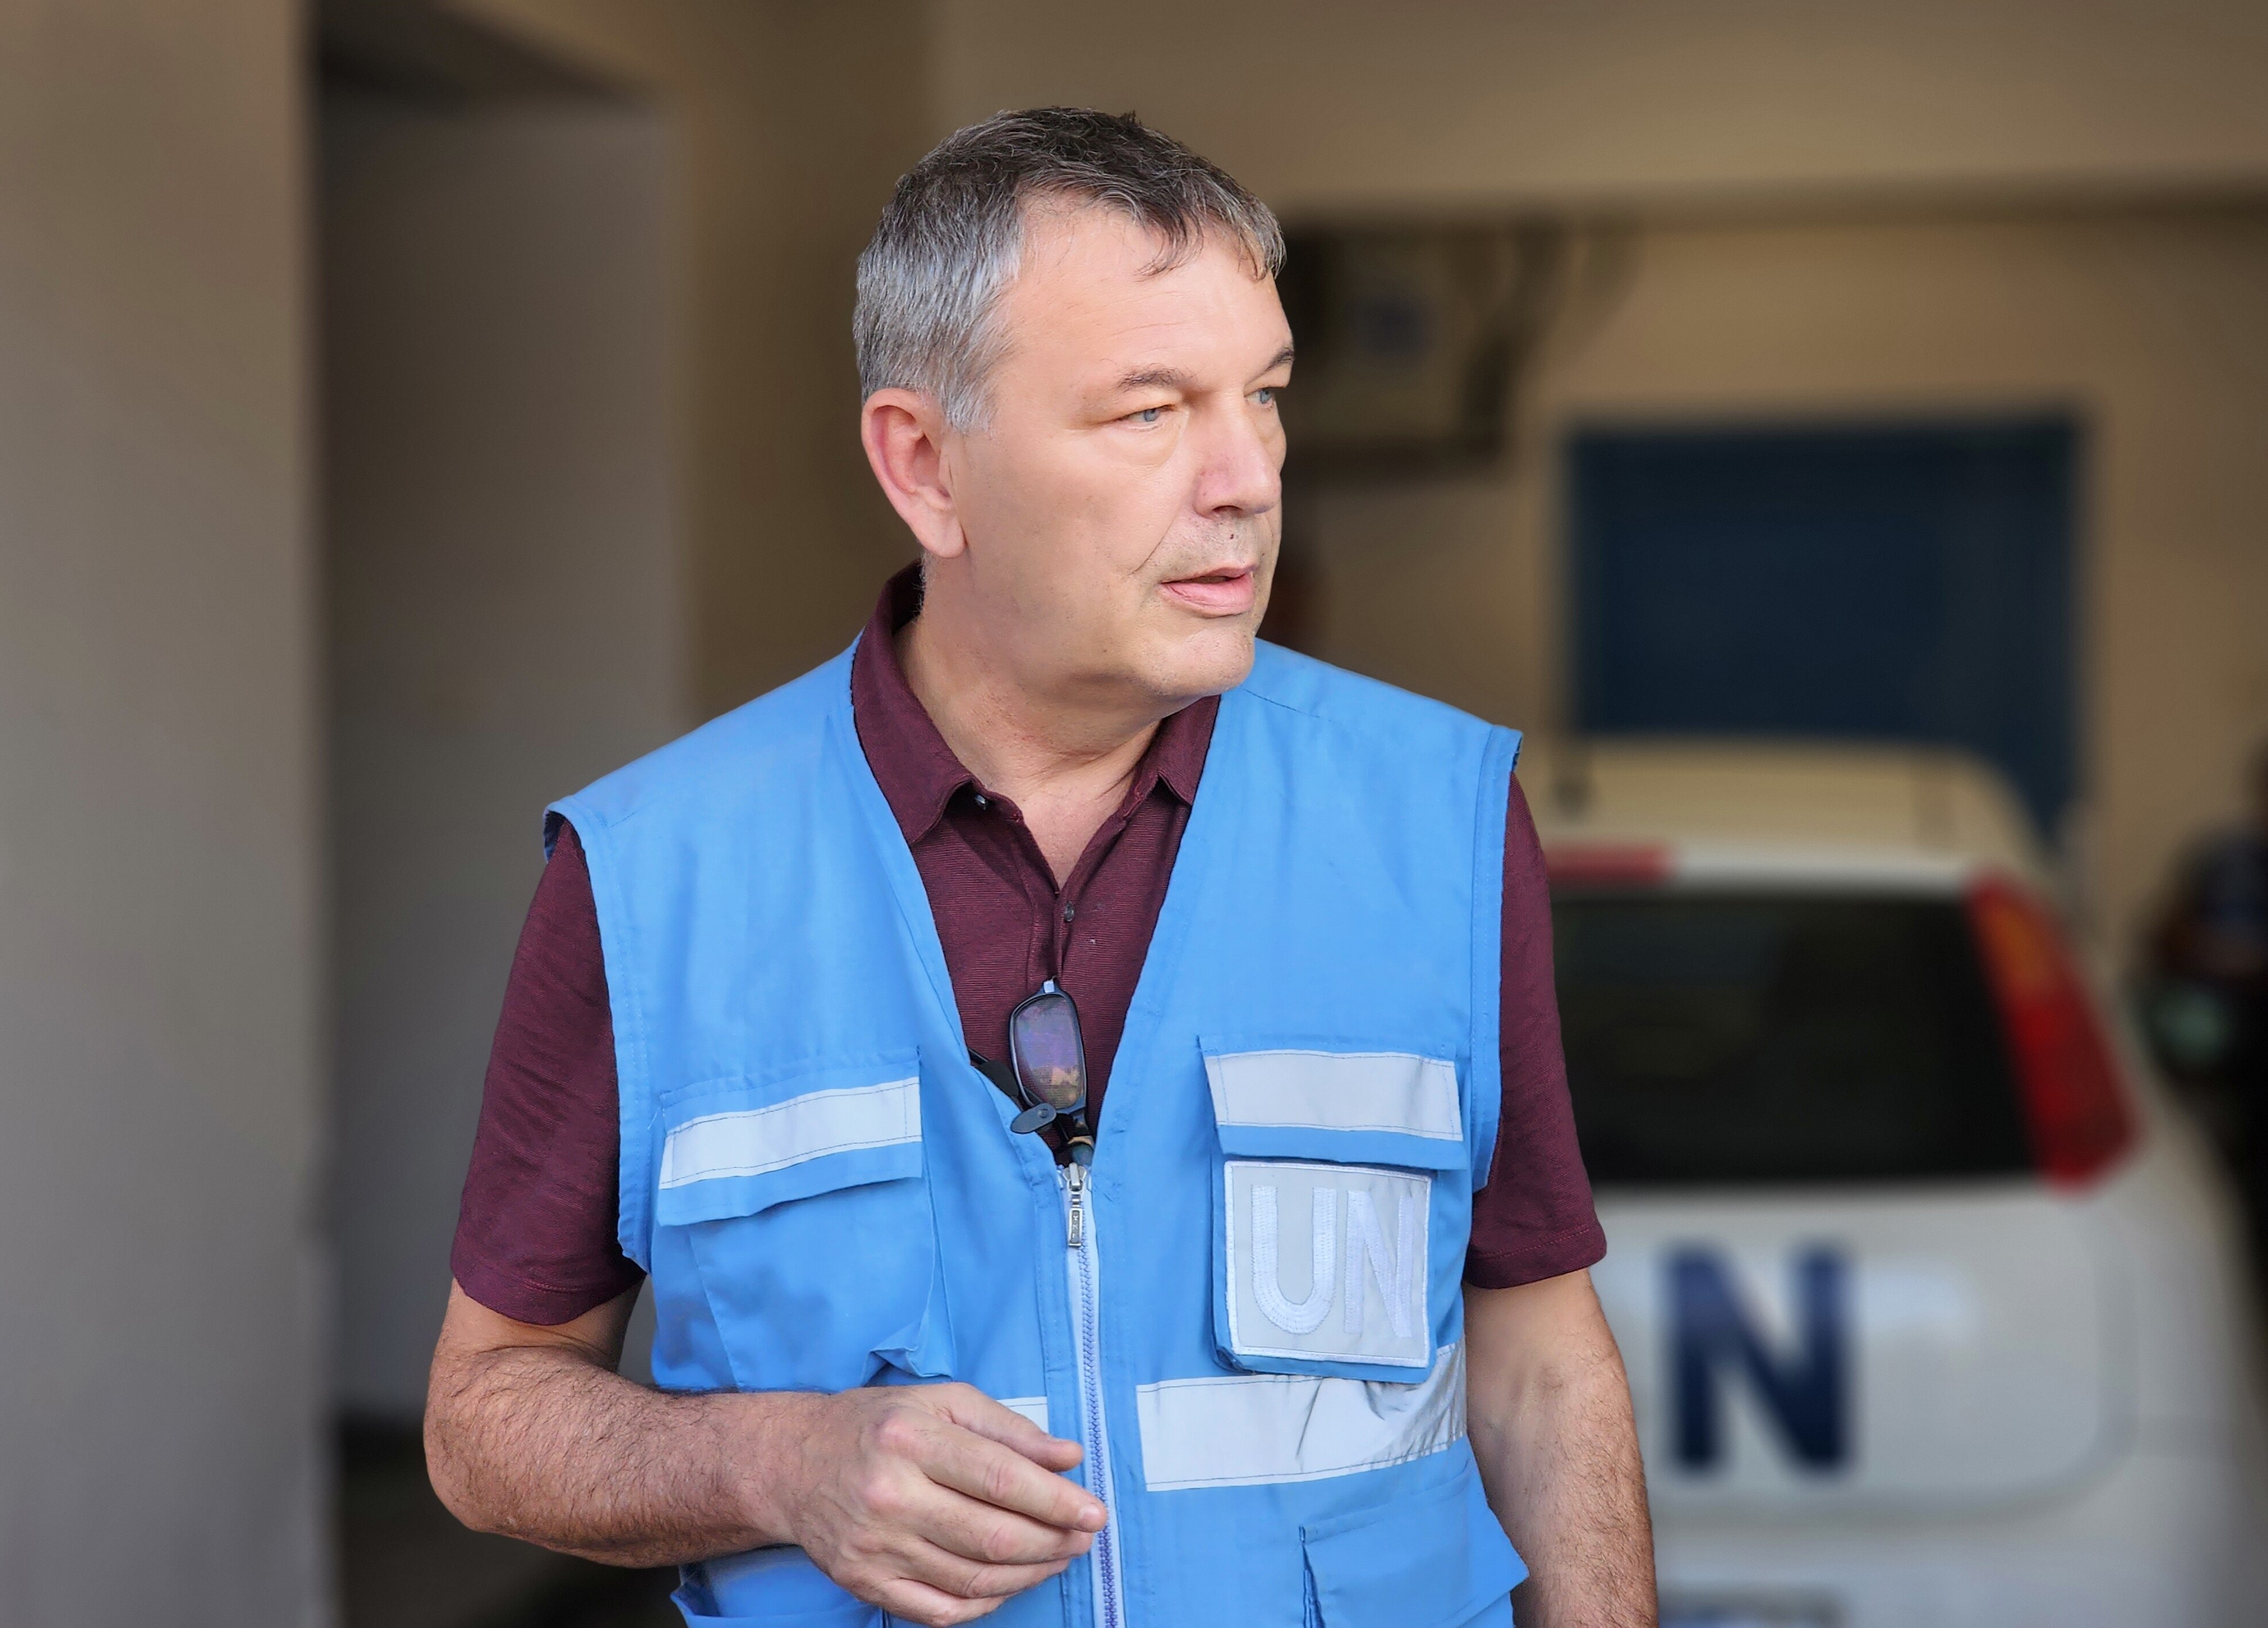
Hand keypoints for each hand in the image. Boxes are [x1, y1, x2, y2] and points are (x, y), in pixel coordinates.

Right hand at [749, 1383, 1105, 1625]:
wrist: (791, 1464)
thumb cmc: (878, 1425)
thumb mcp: (941, 1402)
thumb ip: (1008, 1428)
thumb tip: (1069, 1458)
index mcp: (910, 1440)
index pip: (999, 1478)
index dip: (1055, 1500)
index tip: (1094, 1511)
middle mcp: (889, 1495)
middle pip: (992, 1537)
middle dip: (1052, 1542)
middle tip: (1083, 1537)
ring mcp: (874, 1547)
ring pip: (972, 1580)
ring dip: (1029, 1575)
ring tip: (1058, 1557)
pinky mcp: (864, 1583)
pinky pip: (939, 1611)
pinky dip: (985, 1605)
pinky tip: (1009, 1584)